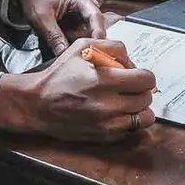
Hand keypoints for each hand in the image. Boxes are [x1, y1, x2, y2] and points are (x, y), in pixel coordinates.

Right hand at [0, 38, 156, 142]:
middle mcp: (109, 104)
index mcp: (106, 79)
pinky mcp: (104, 136)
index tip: (135, 76)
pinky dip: (128, 122)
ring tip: (126, 102)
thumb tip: (132, 63)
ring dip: (139, 108)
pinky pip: (131, 130)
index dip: (144, 75)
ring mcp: (108, 123)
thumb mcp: (83, 47)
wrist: (38, 104)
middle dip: (141, 91)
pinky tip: (116, 113)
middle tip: (129, 88)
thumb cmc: (60, 74)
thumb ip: (113, 48)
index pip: (147, 79)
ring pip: (145, 118)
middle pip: (147, 98)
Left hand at [19, 0, 105, 55]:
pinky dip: (73, 40)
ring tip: (61, 36)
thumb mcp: (42, 18)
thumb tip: (64, 53)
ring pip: (88, 34)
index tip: (95, 47)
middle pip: (95, 27)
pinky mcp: (79, 23)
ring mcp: (83, 15)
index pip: (95, 16)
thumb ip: (54, 36)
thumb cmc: (35, 0)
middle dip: (85, 39)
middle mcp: (86, 6)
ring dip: (77, 40)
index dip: (97, 32)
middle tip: (72, 45)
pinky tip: (63, 38)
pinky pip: (81, 36)